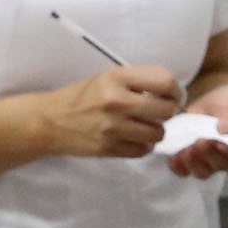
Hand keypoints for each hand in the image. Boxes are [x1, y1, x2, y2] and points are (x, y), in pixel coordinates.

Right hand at [44, 67, 183, 159]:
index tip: (175, 96)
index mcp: (116, 78)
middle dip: (169, 112)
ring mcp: (111, 127)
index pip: (164, 81)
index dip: (177, 90)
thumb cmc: (82, 97)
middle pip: (166, 110)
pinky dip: (143, 145)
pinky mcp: (107, 148)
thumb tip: (171, 93)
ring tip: (144, 126)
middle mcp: (115, 101)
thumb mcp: (107, 78)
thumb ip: (137, 82)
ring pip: (157, 133)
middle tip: (160, 112)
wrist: (50, 121)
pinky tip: (134, 138)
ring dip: (156, 131)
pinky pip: (142, 150)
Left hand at [165, 79, 227, 178]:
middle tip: (199, 141)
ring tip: (186, 149)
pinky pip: (185, 171)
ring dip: (192, 162)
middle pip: (219, 165)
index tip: (217, 142)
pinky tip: (174, 157)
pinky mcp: (194, 162)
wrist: (213, 101)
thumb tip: (225, 128)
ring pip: (203, 172)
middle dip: (207, 154)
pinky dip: (178, 166)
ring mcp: (211, 162)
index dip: (226, 150)